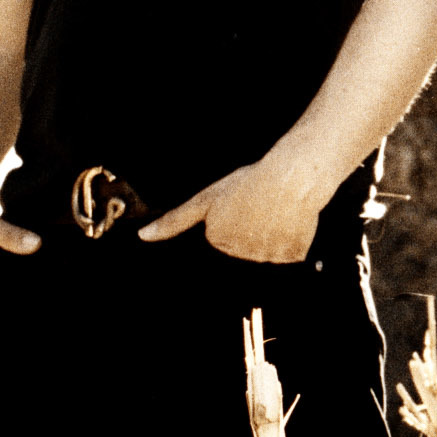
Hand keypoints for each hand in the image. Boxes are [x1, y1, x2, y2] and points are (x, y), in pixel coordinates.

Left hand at [142, 158, 328, 263]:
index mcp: (217, 240)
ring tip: (274, 217)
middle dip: (249, 238)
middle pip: (241, 257)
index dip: (233, 230)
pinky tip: (287, 225)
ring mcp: (264, 259)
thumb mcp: (207, 198)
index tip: (243, 216)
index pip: (219, 250)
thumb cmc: (251, 183)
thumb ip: (175, 221)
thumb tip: (144, 236)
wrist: (292, 177)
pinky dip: (289, 245)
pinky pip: (287, 259)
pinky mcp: (289, 259)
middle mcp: (238, 255)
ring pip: (264, 258)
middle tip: (259, 214)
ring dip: (269, 243)